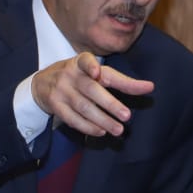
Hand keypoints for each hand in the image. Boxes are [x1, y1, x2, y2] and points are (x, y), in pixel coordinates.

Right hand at [31, 52, 154, 136]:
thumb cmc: (79, 76)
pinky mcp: (55, 106)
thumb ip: (121, 80)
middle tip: (127, 115)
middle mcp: (70, 75)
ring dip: (102, 120)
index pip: (86, 61)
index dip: (91, 66)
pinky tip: (101, 131)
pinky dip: (88, 127)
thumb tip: (149, 87)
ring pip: (83, 107)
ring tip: (119, 130)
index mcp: (81, 62)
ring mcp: (61, 91)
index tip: (97, 72)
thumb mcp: (96, 72)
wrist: (42, 83)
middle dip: (109, 103)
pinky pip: (72, 118)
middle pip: (90, 90)